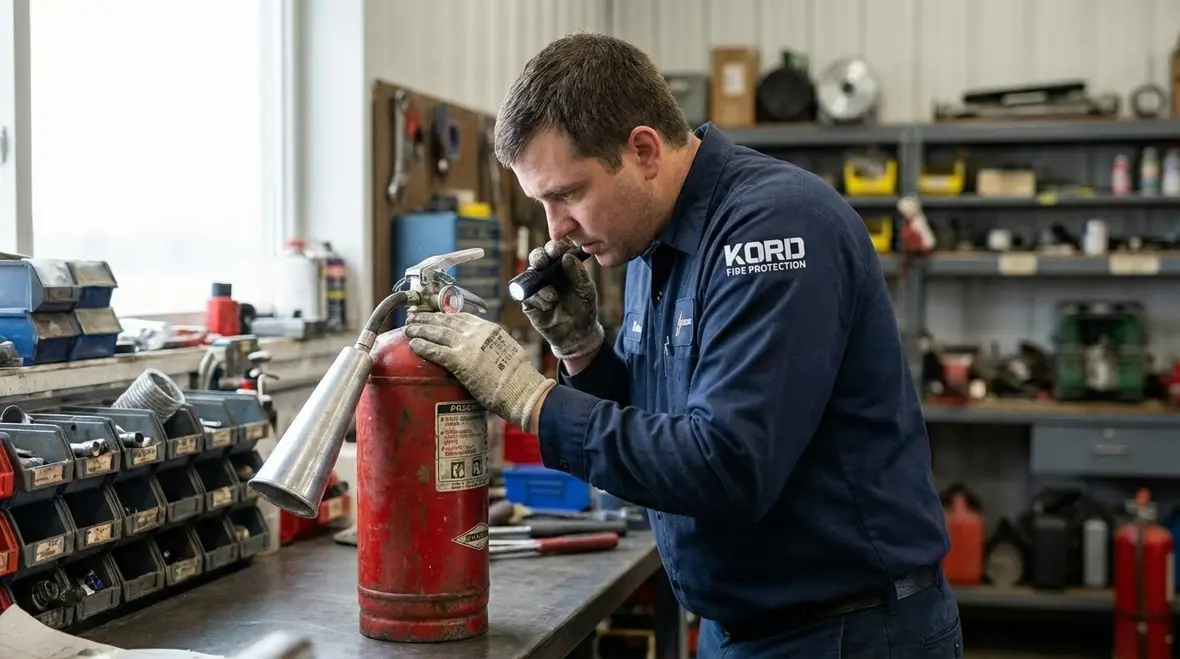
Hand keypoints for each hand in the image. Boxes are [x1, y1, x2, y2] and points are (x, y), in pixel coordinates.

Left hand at [404, 310, 555, 428]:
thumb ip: (492, 346)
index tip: (433, 313)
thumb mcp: (507, 351)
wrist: (521, 389)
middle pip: (445, 320)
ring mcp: (467, 346)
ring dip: (421, 329)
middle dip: (427, 317)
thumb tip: (485, 351)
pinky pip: (435, 351)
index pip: (460, 316)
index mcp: (489, 329)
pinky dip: (423, 346)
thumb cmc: (518, 377)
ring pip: (437, 332)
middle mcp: (476, 333)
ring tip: (409, 328)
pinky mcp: (459, 361)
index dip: (443, 314)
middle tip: (414, 315)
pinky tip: (414, 344)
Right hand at [522, 240, 603, 359]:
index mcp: (562, 266)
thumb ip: (578, 273)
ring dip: (541, 285)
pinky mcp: (530, 303)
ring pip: (530, 275)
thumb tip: (567, 257)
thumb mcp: (586, 289)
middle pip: (537, 257)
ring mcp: (537, 287)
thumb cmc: (584, 308)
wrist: (578, 333)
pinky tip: (548, 306)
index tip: (558, 251)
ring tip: (554, 297)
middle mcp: (547, 274)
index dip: (554, 247)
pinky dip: (537, 299)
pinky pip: (527, 295)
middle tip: (544, 263)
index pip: (554, 250)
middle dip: (539, 257)